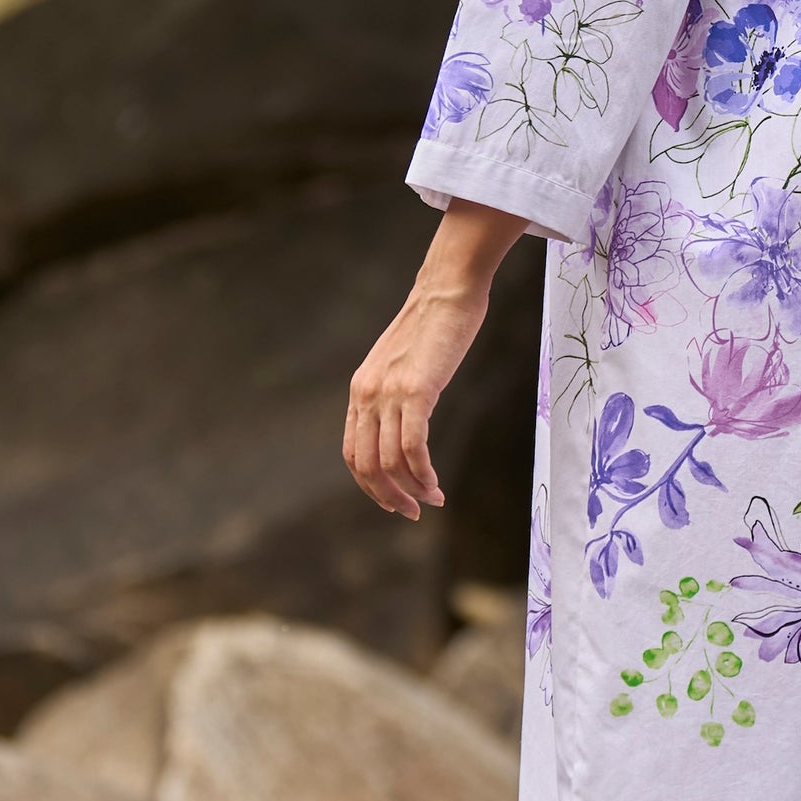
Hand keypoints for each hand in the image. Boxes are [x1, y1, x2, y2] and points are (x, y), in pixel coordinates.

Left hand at [343, 199, 526, 518]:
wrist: (446, 289)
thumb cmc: (435, 323)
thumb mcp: (405, 363)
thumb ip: (398, 391)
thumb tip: (409, 418)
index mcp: (360, 390)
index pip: (353, 453)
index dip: (371, 485)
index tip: (396, 499)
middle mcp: (367, 395)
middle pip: (366, 465)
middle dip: (388, 496)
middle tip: (412, 512)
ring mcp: (388, 393)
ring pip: (390, 462)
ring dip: (411, 489)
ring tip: (432, 499)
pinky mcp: (416, 391)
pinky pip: (413, 448)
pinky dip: (423, 474)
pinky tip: (436, 484)